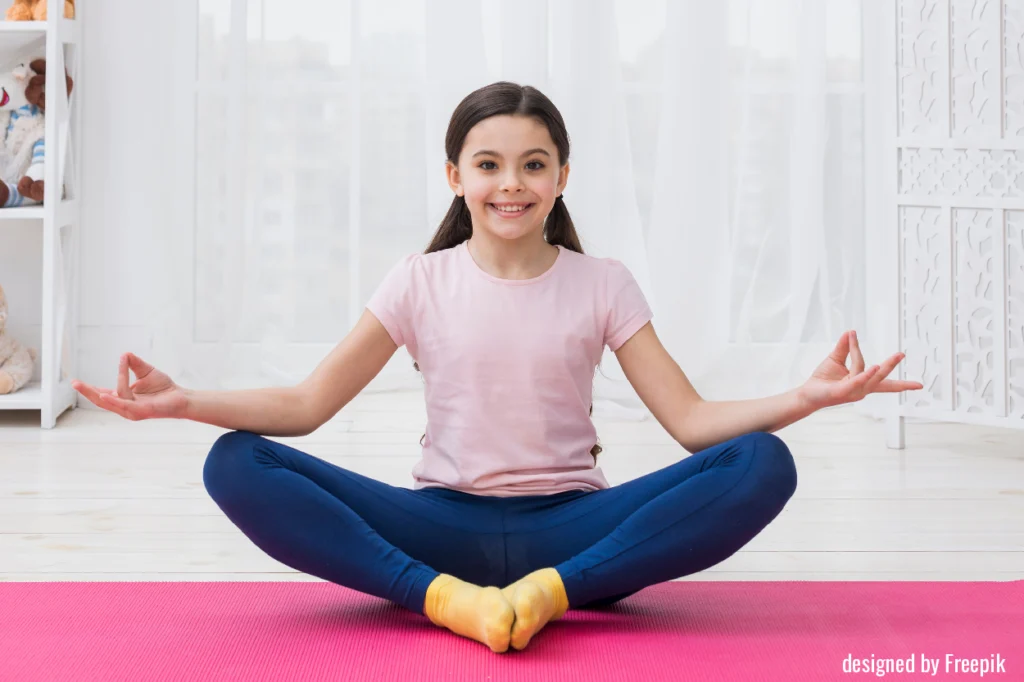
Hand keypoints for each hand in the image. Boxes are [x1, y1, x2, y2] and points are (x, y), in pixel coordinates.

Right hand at [71, 353, 188, 420]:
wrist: (181, 397)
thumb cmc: (163, 387)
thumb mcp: (145, 371)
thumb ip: (134, 363)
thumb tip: (125, 354)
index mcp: (123, 398)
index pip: (102, 394)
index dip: (89, 389)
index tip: (74, 382)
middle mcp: (124, 407)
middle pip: (101, 400)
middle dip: (87, 392)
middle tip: (73, 383)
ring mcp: (131, 411)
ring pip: (113, 399)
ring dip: (98, 392)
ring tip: (83, 385)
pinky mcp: (141, 412)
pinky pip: (124, 405)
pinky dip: (114, 400)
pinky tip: (105, 395)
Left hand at [798, 330, 923, 410]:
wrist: (807, 393)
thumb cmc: (823, 379)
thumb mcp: (835, 359)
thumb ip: (844, 347)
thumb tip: (850, 332)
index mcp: (863, 382)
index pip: (885, 383)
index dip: (903, 385)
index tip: (919, 386)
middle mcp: (861, 389)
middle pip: (880, 377)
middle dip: (892, 366)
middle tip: (903, 354)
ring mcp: (853, 391)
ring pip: (868, 374)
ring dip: (881, 366)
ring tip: (896, 356)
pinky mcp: (843, 392)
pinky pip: (856, 381)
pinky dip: (866, 374)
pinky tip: (874, 367)